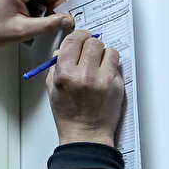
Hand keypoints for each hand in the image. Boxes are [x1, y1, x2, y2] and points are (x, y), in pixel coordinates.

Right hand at [48, 30, 124, 146]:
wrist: (86, 133)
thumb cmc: (68, 114)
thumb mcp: (52, 89)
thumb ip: (56, 67)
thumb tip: (64, 50)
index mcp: (65, 74)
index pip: (73, 41)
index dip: (78, 35)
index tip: (82, 36)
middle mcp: (84, 75)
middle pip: (93, 42)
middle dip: (91, 44)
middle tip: (90, 50)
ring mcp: (103, 80)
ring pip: (109, 50)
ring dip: (104, 54)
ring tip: (98, 64)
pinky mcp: (117, 85)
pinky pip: (116, 65)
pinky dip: (111, 67)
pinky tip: (104, 76)